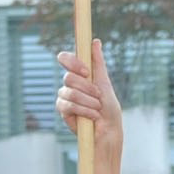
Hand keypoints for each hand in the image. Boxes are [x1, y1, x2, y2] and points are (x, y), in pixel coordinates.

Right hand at [53, 40, 123, 170]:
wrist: (108, 131)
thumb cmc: (109, 109)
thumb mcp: (105, 83)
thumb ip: (98, 63)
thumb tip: (95, 42)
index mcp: (80, 75)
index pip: (65, 59)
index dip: (72, 61)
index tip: (86, 71)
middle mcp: (70, 84)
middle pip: (68, 77)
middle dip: (87, 88)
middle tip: (98, 97)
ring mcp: (65, 97)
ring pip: (69, 92)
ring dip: (88, 102)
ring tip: (97, 110)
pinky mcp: (63, 111)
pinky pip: (66, 105)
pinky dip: (82, 110)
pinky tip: (91, 116)